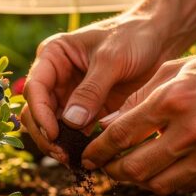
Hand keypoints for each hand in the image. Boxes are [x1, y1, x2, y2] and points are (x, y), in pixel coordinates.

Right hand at [21, 14, 166, 161]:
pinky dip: (77, 146)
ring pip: (53, 125)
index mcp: (53, 56)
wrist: (160, 37)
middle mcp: (57, 77)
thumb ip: (91, 90)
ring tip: (72, 160)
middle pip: (37, 111)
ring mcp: (71, 95)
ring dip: (59, 144)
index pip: (35, 88)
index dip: (40, 113)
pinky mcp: (89, 110)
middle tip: (61, 154)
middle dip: (45, 134)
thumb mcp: (112, 59)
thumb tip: (71, 122)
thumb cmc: (134, 35)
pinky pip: (76, 132)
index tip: (54, 133)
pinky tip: (87, 157)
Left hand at [81, 46, 195, 193]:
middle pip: (134, 167)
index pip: (121, 135)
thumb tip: (103, 126)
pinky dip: (162, 181)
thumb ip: (136, 99)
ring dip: (135, 180)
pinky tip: (154, 169)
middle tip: (101, 166)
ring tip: (125, 169)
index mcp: (175, 99)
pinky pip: (182, 186)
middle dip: (111, 170)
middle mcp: (192, 130)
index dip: (97, 150)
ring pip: (156, 184)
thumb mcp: (173, 70)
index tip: (86, 155)